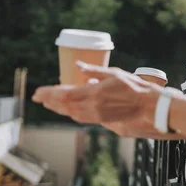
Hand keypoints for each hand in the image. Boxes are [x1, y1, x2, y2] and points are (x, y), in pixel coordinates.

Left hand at [32, 62, 158, 124]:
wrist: (147, 105)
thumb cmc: (133, 86)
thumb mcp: (113, 73)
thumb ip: (93, 71)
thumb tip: (77, 65)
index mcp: (94, 93)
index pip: (64, 94)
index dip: (49, 94)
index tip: (38, 92)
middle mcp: (92, 106)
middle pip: (64, 105)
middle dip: (49, 101)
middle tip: (38, 97)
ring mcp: (97, 115)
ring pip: (71, 113)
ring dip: (58, 108)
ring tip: (48, 103)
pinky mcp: (102, 120)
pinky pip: (80, 117)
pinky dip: (70, 112)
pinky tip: (66, 110)